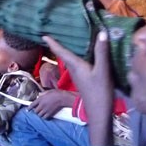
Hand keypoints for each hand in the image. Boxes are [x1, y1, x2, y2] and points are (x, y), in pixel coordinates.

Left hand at [29, 90, 75, 118]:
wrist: (62, 98)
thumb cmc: (56, 93)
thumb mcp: (47, 91)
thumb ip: (42, 94)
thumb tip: (39, 95)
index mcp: (40, 99)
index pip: (32, 104)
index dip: (29, 108)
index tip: (27, 110)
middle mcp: (41, 105)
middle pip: (35, 111)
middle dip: (36, 111)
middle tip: (38, 110)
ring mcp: (45, 110)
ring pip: (39, 115)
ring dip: (40, 114)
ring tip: (42, 113)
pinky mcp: (49, 113)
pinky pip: (44, 117)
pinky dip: (44, 117)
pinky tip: (45, 116)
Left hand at [43, 31, 113, 145]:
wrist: (99, 113)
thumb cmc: (99, 92)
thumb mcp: (102, 71)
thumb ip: (101, 52)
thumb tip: (101, 32)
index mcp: (75, 66)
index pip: (61, 52)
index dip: (53, 43)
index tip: (43, 35)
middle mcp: (75, 70)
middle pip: (64, 54)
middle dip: (59, 44)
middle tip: (55, 33)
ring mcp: (79, 76)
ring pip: (71, 59)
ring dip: (67, 50)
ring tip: (68, 39)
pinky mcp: (84, 80)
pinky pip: (77, 64)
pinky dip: (77, 56)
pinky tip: (84, 54)